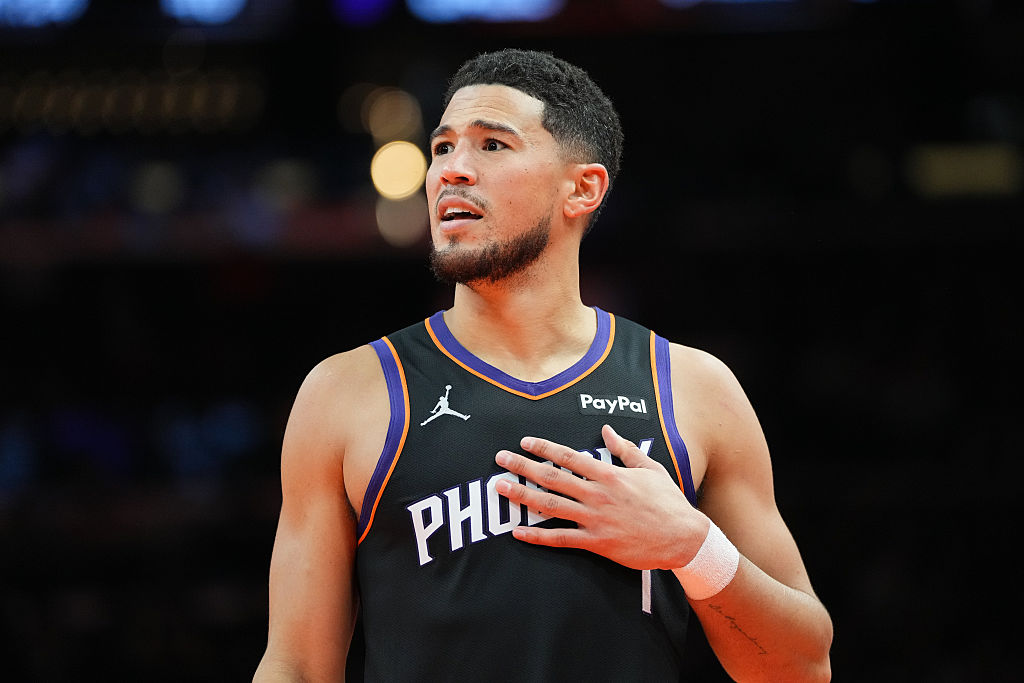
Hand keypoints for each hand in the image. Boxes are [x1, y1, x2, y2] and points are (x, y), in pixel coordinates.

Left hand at [494, 424, 707, 569]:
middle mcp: (598, 494)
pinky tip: (519, 531)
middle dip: (523, 467)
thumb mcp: (650, 468)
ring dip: (523, 496)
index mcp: (609, 474)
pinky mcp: (596, 542)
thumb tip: (606, 429)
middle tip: (501, 460)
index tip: (525, 442)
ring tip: (501, 488)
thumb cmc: (668, 502)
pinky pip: (561, 539)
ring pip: (551, 505)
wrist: (683, 537)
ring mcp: (595, 519)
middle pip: (552, 477)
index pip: (569, 456)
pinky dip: (538, 535)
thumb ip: (625, 449)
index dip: (545, 448)